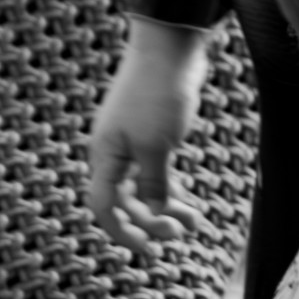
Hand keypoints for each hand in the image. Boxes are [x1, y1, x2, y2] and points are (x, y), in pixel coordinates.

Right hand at [86, 15, 210, 258]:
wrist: (171, 50)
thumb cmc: (158, 95)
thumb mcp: (157, 146)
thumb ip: (153, 183)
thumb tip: (153, 215)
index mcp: (105, 157)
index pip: (104, 206)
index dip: (121, 231)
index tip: (146, 248)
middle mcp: (115, 153)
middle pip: (127, 200)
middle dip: (152, 221)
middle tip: (181, 235)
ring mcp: (134, 142)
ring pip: (146, 186)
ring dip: (167, 207)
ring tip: (195, 224)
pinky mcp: (155, 133)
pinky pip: (158, 171)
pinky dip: (173, 188)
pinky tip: (190, 203)